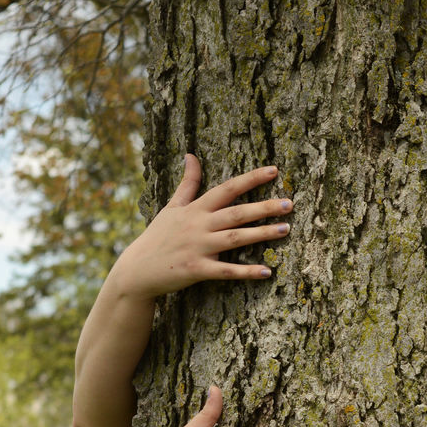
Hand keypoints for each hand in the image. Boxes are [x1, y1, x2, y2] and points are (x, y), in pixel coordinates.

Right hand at [112, 154, 293, 297]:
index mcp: (195, 209)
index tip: (274, 171)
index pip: (227, 188)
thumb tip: (191, 154)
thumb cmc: (158, 237)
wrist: (137, 270)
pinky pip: (226, 271)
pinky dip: (246, 271)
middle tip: (289, 203)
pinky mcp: (197, 270)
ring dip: (261, 234)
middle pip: (236, 213)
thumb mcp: (171, 207)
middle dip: (263, 207)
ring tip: (286, 230)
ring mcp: (198, 247)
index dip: (251, 179)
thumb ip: (187, 183)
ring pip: (235, 238)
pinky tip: (267, 271)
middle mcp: (199, 225)